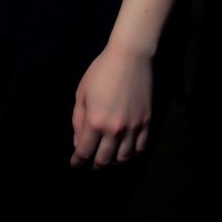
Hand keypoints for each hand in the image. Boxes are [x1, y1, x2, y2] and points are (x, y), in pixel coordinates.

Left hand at [70, 43, 152, 169]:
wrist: (130, 57)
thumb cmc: (101, 71)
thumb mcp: (82, 93)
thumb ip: (78, 119)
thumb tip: (78, 141)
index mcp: (95, 122)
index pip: (84, 151)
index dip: (77, 161)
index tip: (75, 164)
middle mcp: (114, 130)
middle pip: (104, 160)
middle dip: (95, 164)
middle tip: (91, 163)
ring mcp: (133, 127)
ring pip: (123, 157)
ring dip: (113, 161)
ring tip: (108, 157)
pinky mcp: (146, 122)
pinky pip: (140, 147)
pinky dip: (132, 153)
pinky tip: (126, 150)